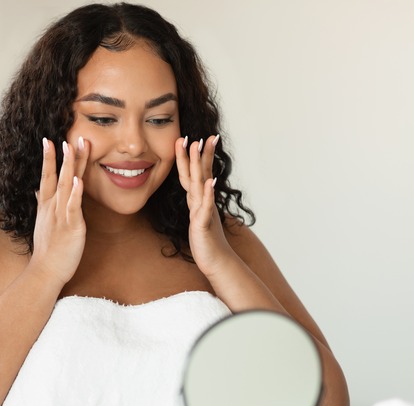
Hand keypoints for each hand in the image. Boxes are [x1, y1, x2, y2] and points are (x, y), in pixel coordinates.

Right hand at [30, 136, 89, 284]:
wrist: (45, 272)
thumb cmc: (47, 250)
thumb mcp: (42, 223)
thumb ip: (41, 204)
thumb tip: (37, 190)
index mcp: (47, 206)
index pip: (46, 177)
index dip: (48, 158)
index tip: (48, 140)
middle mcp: (52, 208)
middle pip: (58, 177)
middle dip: (63, 156)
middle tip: (68, 136)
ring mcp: (61, 216)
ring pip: (66, 186)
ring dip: (70, 166)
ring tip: (73, 147)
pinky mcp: (72, 227)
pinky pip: (74, 207)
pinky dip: (76, 193)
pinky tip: (80, 179)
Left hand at [174, 135, 235, 276]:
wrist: (216, 262)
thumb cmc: (207, 241)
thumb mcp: (198, 218)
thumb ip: (198, 203)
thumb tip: (199, 191)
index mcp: (199, 200)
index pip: (198, 174)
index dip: (197, 156)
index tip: (197, 137)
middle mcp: (202, 202)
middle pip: (200, 173)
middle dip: (200, 154)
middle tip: (204, 134)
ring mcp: (204, 211)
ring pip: (200, 184)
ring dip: (200, 165)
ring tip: (200, 148)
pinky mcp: (203, 224)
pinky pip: (205, 206)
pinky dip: (207, 193)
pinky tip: (209, 181)